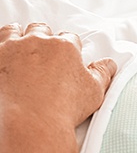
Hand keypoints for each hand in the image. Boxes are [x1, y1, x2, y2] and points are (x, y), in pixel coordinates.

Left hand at [0, 22, 116, 128]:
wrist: (32, 121)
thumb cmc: (65, 108)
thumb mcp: (94, 92)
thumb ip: (103, 73)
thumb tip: (109, 64)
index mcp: (65, 47)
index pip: (70, 39)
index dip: (71, 49)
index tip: (68, 59)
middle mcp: (39, 41)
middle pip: (42, 30)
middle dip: (45, 40)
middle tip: (46, 56)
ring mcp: (13, 47)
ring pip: (16, 31)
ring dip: (21, 36)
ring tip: (23, 49)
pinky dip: (2, 45)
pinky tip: (5, 54)